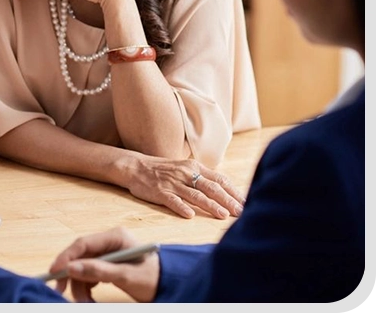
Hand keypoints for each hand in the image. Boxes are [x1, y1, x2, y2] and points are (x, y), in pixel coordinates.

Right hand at [48, 227, 157, 302]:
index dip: (67, 257)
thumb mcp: (125, 275)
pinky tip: (89, 298)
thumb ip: (99, 270)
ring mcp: (108, 253)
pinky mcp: (108, 264)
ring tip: (84, 302)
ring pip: (83, 267)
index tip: (55, 272)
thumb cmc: (152, 277)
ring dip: (79, 285)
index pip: (83, 243)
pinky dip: (86, 287)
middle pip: (80, 255)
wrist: (168, 285)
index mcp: (115, 236)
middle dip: (71, 274)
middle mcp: (109, 242)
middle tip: (60, 290)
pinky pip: (89, 274)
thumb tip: (71, 268)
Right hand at [127, 154, 244, 218]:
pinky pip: (172, 200)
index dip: (234, 191)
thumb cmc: (164, 170)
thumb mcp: (185, 169)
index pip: (219, 179)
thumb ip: (202, 178)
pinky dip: (181, 207)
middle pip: (211, 187)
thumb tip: (225, 191)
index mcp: (194, 167)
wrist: (136, 167)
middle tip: (241, 212)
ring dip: (210, 205)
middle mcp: (185, 174)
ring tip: (223, 215)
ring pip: (195, 195)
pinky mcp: (159, 192)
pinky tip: (190, 215)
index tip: (247, 202)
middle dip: (228, 200)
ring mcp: (172, 183)